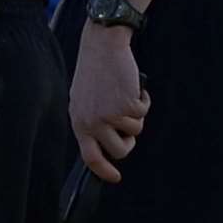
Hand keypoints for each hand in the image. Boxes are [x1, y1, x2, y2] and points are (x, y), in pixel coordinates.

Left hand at [69, 24, 149, 181]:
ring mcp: (110, 115)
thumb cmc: (95, 71)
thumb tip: (105, 144)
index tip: (115, 177)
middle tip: (127, 122)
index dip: (103, 171)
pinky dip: (143, 99)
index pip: (89, 157)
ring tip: (123, 95)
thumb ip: (91, 122)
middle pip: (119, 151)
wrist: (102, 45)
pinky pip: (144, 112)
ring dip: (135, 115)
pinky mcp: (128, 106)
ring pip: (135, 132)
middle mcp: (93, 122)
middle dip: (129, 141)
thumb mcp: (84, 100)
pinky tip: (131, 85)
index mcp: (79, 121)